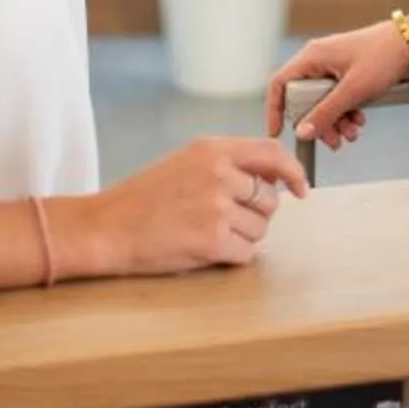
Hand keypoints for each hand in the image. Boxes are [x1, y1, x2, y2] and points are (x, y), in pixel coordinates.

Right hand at [74, 136, 307, 275]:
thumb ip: (227, 164)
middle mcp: (219, 174)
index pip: (272, 154)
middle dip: (256, 214)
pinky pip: (246, 253)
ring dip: (241, 237)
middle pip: (270, 199)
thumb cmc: (144, 198)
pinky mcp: (213, 241)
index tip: (301, 188)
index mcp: (212, 150)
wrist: (106, 227)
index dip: (293, 172)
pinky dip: (231, 257)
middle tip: (224, 220)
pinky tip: (204, 250)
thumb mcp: (186, 163)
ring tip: (205, 233)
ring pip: (260, 229)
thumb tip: (274, 177)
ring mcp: (217, 208)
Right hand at [264, 23, 408, 150]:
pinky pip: (336, 96)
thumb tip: (302, 132)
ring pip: (322, 101)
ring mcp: (332, 65)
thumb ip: (326, 112)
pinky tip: (359, 121)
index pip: (280, 83)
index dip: (275, 109)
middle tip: (334, 141)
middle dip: (319, 122)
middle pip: (304, 98)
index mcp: (312, 57)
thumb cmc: (382, 56)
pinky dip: (345, 111)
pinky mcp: (345, 72)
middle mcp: (318, 59)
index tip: (278, 132)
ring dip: (335, 120)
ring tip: (352, 134)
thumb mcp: (352, 90)